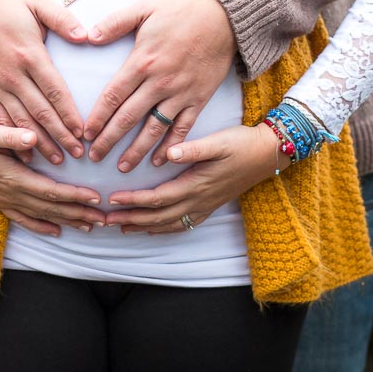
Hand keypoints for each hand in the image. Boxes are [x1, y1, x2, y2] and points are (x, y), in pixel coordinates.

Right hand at [0, 0, 86, 164]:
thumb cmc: (5, 5)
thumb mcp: (36, 2)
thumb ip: (62, 18)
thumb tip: (86, 36)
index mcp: (29, 54)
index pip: (54, 89)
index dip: (69, 113)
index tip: (83, 131)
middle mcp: (12, 74)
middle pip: (40, 111)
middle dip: (60, 135)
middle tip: (79, 155)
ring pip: (21, 120)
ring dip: (40, 142)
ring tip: (58, 161)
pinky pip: (1, 118)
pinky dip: (13, 138)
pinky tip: (26, 154)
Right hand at [0, 98, 105, 235]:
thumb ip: (11, 136)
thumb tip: (33, 137)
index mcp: (12, 176)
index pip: (51, 190)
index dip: (75, 196)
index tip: (97, 198)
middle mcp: (10, 193)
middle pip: (51, 208)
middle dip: (80, 214)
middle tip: (106, 219)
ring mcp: (4, 199)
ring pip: (41, 215)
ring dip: (67, 221)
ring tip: (91, 227)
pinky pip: (23, 219)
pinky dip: (41, 226)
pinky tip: (56, 231)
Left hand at [85, 0, 236, 170]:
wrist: (225, 18)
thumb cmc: (182, 11)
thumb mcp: (145, 8)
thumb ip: (115, 22)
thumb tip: (89, 36)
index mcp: (142, 62)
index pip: (113, 96)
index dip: (98, 117)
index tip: (85, 134)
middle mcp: (159, 83)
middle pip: (128, 118)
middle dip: (109, 140)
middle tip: (94, 157)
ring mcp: (180, 94)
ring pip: (153, 129)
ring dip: (136, 150)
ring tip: (122, 167)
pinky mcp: (198, 100)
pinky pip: (183, 128)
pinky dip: (171, 147)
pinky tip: (160, 161)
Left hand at [105, 124, 288, 233]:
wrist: (268, 154)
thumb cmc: (241, 144)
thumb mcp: (218, 142)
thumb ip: (192, 149)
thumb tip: (169, 153)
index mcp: (195, 184)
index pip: (157, 198)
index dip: (134, 201)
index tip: (112, 199)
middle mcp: (198, 200)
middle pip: (158, 217)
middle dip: (130, 219)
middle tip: (105, 221)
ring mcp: (204, 206)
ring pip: (168, 224)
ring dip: (143, 227)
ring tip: (121, 227)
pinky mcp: (210, 205)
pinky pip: (182, 224)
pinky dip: (164, 229)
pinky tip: (152, 229)